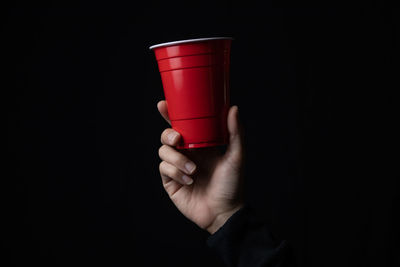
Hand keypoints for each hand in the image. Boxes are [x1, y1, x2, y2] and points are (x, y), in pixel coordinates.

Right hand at [157, 100, 244, 233]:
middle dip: (168, 134)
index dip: (170, 115)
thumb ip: (235, 133)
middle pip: (167, 136)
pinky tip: (189, 180)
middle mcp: (186, 153)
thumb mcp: (236, 157)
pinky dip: (175, 172)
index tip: (163, 105)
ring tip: (193, 170)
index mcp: (199, 144)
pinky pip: (164, 168)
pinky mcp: (170, 181)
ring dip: (176, 159)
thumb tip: (233, 109)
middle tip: (177, 139)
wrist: (223, 212)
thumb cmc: (232, 185)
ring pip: (163, 152)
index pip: (182, 125)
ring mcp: (177, 167)